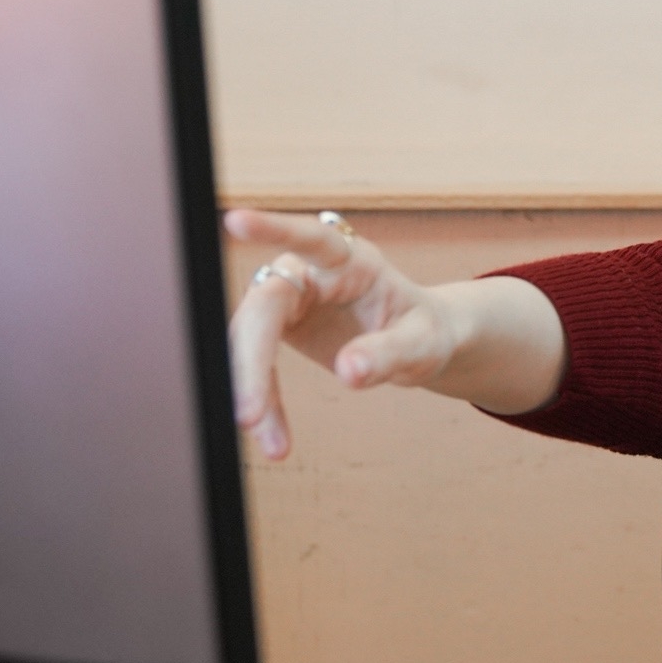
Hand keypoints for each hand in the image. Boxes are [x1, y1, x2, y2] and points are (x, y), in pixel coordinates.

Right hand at [223, 209, 564, 459]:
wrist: (421, 341)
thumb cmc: (426, 331)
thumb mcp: (423, 344)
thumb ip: (389, 353)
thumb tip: (349, 371)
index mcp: (351, 260)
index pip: (310, 238)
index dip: (271, 227)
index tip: (236, 220)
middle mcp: (310, 272)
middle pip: (264, 307)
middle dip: (251, 363)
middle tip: (248, 416)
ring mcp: (290, 298)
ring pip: (250, 340)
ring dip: (252, 391)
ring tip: (271, 442)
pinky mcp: (279, 327)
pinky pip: (257, 365)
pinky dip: (264, 401)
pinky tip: (273, 436)